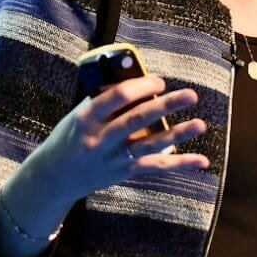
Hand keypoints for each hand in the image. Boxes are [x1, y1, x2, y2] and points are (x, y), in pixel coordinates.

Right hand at [37, 74, 211, 196]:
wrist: (55, 177)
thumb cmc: (70, 137)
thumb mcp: (79, 114)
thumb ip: (105, 100)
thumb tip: (139, 80)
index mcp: (88, 117)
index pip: (117, 97)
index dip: (141, 86)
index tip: (159, 81)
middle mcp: (101, 138)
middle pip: (137, 119)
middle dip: (165, 106)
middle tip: (190, 95)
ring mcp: (114, 158)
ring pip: (150, 144)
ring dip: (178, 134)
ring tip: (200, 124)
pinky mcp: (125, 172)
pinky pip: (156, 167)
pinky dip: (180, 164)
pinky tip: (201, 160)